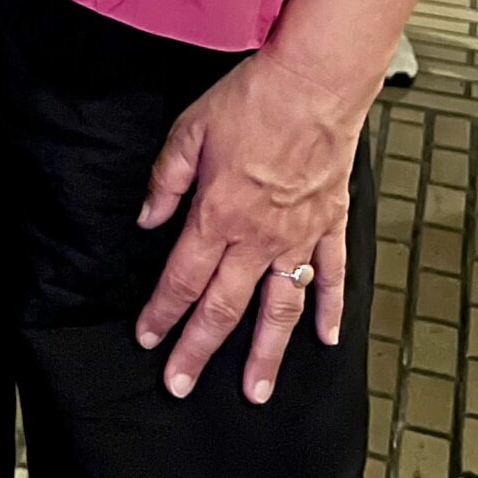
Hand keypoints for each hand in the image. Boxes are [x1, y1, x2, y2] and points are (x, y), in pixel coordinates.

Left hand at [134, 47, 368, 406]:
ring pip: (280, 308)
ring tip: (255, 392)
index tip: (147, 339)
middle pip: (224, 307)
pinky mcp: (330, 224)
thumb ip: (165, 180)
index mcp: (217, 214)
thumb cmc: (250, 100)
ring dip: (266, 354)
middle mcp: (258, 237)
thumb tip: (146, 219)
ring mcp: (299, 237)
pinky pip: (331, 277)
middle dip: (199, 350)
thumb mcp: (188, 130)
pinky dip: (330, 309)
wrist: (314, 85)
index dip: (162, 312)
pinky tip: (327, 338)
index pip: (182, 278)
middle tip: (180, 386)